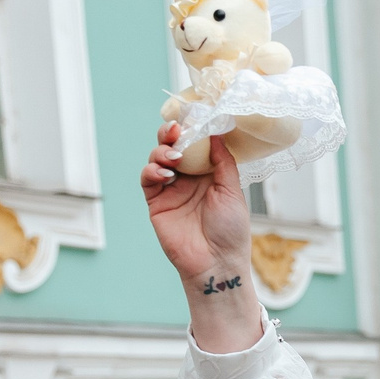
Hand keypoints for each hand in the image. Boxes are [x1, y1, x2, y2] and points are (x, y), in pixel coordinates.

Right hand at [143, 124, 260, 350]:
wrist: (217, 263)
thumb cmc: (231, 231)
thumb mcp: (232, 191)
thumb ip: (223, 161)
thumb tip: (217, 132)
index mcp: (208, 173)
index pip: (196, 143)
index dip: (192, 128)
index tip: (193, 115)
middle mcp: (188, 178)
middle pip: (173, 146)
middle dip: (171, 133)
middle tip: (176, 129)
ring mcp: (170, 189)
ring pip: (157, 157)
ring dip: (162, 150)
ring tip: (173, 156)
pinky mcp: (156, 202)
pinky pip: (147, 178)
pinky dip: (152, 169)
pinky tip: (165, 171)